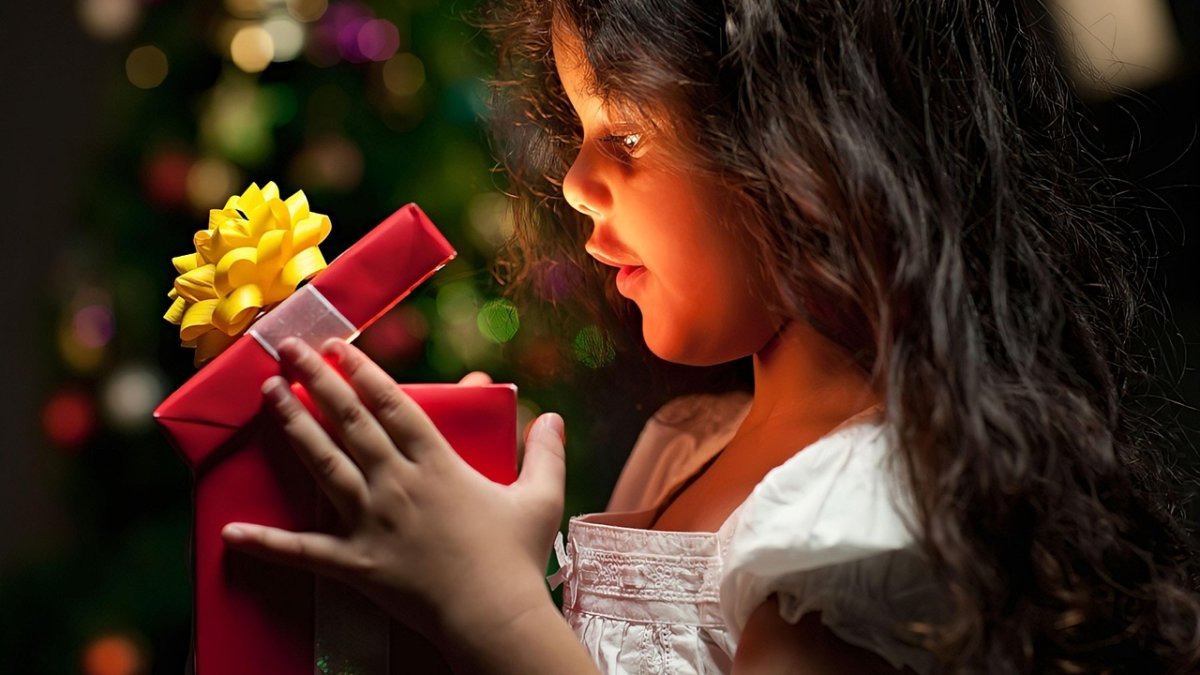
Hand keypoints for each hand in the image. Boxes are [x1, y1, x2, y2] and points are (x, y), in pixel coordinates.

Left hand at [221, 337, 565, 645]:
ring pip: (322, 463)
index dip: (362, 370)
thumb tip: (552, 414)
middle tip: (286, 348)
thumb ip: (545, 452)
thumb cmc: (518, 558)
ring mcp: (372, 522)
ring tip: (267, 393)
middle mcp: (398, 483)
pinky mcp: (354, 563)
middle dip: (316, 379)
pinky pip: (303, 550)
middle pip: (349, 420)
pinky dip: (266, 542)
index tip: (337, 344)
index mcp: (438, 463)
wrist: (494, 617)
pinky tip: (230, 531)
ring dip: (292, 425)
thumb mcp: (541, 498)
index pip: (392, 403)